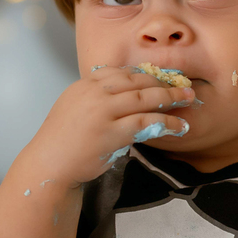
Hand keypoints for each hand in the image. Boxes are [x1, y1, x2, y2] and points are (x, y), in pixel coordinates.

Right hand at [24, 65, 194, 186]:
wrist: (48, 165)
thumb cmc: (63, 142)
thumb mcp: (75, 108)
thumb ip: (97, 98)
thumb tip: (125, 95)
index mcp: (85, 85)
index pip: (121, 71)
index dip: (146, 74)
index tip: (162, 78)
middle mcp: (94, 94)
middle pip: (137, 81)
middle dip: (163, 82)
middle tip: (183, 85)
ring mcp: (102, 112)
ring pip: (144, 97)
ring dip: (171, 97)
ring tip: (189, 99)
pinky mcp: (111, 133)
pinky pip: (146, 122)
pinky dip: (167, 122)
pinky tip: (179, 125)